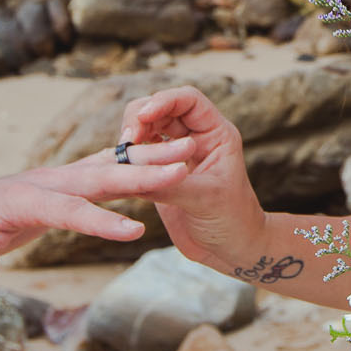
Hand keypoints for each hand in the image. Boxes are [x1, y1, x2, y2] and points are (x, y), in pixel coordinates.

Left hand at [0, 143, 193, 280]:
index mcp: (23, 198)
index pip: (69, 210)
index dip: (100, 221)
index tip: (136, 232)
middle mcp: (46, 180)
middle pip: (100, 175)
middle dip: (143, 171)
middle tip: (186, 163)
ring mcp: (56, 178)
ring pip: (109, 167)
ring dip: (148, 160)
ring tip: (190, 151)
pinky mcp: (63, 184)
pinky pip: (105, 172)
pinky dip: (135, 166)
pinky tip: (166, 161)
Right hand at [121, 85, 266, 272]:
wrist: (231, 250)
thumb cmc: (232, 222)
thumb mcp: (204, 199)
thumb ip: (170, 184)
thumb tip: (133, 176)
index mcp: (215, 134)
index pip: (188, 100)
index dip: (163, 100)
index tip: (143, 115)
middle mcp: (194, 139)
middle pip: (161, 109)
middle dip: (140, 117)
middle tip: (127, 140)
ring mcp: (175, 155)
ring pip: (146, 129)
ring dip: (131, 136)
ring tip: (122, 154)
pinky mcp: (160, 174)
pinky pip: (138, 155)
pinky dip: (126, 158)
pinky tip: (118, 169)